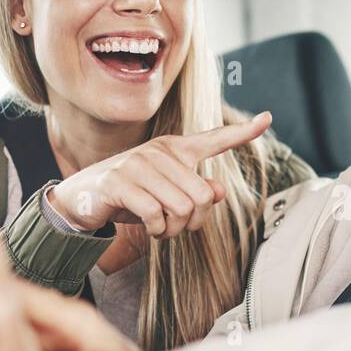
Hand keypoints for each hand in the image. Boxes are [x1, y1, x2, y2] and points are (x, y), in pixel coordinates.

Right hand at [50, 112, 271, 235]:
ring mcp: (138, 164)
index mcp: (175, 149)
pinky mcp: (120, 182)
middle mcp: (159, 151)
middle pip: (202, 197)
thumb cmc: (132, 196)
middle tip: (174, 226)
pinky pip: (156, 215)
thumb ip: (194, 192)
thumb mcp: (167, 195)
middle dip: (192, 222)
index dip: (243, 132)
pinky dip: (157, 231)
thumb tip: (217, 192)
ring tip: (160, 228)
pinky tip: (149, 229)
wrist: (83, 199)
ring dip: (173, 230)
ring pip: (182, 208)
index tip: (267, 118)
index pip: (215, 139)